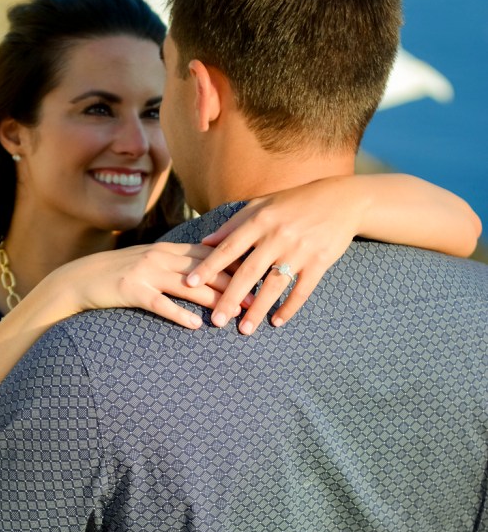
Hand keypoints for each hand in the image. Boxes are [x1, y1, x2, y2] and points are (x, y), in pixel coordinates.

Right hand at [59, 242, 248, 329]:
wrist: (80, 279)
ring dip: (214, 300)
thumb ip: (176, 265)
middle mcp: (160, 257)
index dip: (235, 265)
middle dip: (233, 284)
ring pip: (188, 286)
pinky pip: (159, 303)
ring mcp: (145, 273)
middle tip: (256, 300)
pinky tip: (195, 325)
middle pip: (205, 269)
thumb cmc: (118, 274)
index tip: (258, 276)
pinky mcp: (131, 290)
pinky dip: (178, 314)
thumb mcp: (149, 263)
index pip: (209, 255)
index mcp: (167, 250)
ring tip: (234, 314)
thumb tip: (206, 273)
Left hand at [185, 176, 367, 331]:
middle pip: (248, 272)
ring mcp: (300, 250)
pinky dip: (289, 308)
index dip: (209, 267)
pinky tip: (276, 322)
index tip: (190, 284)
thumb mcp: (263, 205)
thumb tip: (205, 243)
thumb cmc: (294, 203)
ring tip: (244, 330)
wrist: (341, 201)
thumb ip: (234, 224)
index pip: (229, 247)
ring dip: (257, 310)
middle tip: (215, 321)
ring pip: (274, 286)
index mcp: (260, 220)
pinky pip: (301, 291)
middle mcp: (278, 235)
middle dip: (229, 298)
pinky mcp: (319, 262)